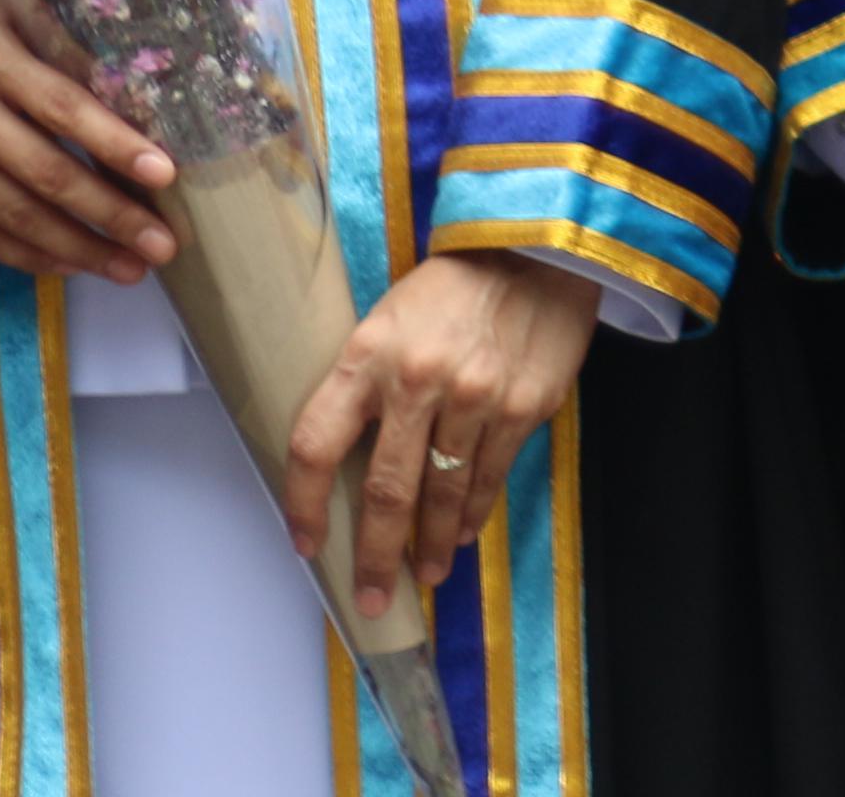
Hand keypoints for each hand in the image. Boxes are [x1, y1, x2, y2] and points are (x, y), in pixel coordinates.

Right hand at [0, 0, 177, 284]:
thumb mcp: (18, 12)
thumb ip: (67, 54)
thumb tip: (142, 101)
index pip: (63, 109)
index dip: (115, 145)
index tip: (166, 174)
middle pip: (43, 174)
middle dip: (109, 215)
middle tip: (161, 244)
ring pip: (11, 214)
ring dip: (75, 248)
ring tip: (128, 268)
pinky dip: (24, 253)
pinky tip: (69, 264)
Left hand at [284, 250, 596, 616]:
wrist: (540, 249)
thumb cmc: (452, 289)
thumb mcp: (388, 321)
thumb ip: (367, 386)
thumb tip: (349, 464)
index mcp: (368, 355)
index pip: (316, 444)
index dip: (304, 504)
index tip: (306, 543)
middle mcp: (418, 381)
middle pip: (384, 489)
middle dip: (374, 553)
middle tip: (371, 595)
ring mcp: (476, 397)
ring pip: (444, 493)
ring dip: (432, 543)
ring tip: (426, 573)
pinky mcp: (525, 405)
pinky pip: (491, 475)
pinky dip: (475, 512)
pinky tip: (464, 533)